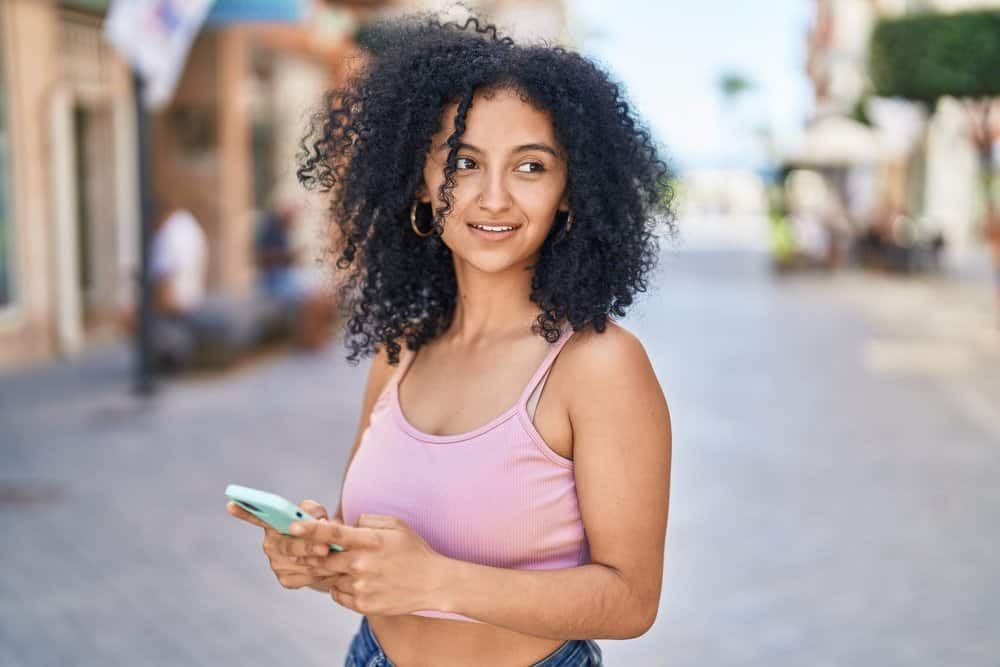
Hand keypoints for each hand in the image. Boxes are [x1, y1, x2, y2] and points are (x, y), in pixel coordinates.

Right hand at [226, 499, 338, 590]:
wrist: (330, 554)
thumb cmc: (319, 526)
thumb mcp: (318, 514)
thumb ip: (314, 512)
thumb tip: (318, 523)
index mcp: (272, 524)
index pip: (255, 517)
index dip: (244, 511)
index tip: (230, 504)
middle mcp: (270, 544)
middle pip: (288, 545)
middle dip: (307, 546)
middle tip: (325, 547)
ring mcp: (276, 564)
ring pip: (301, 563)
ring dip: (322, 560)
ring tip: (338, 555)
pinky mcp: (286, 580)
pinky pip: (306, 577)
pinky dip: (321, 572)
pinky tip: (331, 567)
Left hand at [292, 514, 448, 615]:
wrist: (433, 583)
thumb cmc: (413, 550)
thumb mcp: (395, 525)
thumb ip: (367, 520)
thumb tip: (346, 524)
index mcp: (369, 541)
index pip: (332, 534)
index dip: (309, 530)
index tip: (292, 527)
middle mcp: (362, 564)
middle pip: (323, 559)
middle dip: (319, 555)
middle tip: (327, 552)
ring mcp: (361, 587)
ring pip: (331, 578)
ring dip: (337, 572)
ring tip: (360, 569)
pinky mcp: (362, 605)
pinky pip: (338, 595)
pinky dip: (343, 588)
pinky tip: (362, 582)